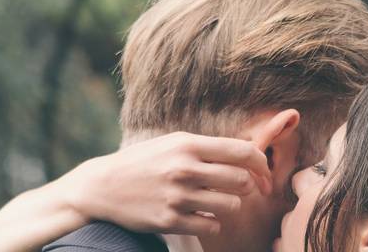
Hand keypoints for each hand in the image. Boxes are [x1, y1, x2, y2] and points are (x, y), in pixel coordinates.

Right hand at [58, 131, 271, 236]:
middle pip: (242, 180)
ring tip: (218, 201)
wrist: (103, 186)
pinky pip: (211, 225)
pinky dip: (212, 221)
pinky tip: (200, 214)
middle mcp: (184, 168)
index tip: (265, 173)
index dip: (262, 163)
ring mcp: (177, 196)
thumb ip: (208, 147)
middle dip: (249, 186)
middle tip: (245, 190)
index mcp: (188, 144)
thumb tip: (249, 152)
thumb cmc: (144, 161)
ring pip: (231, 205)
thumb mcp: (174, 142)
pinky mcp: (170, 221)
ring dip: (231, 205)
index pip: (242, 151)